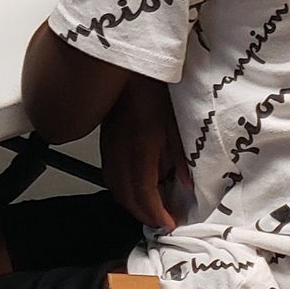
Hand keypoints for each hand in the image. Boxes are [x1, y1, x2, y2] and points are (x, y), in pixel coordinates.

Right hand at [100, 76, 189, 229]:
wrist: (124, 66)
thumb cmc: (152, 89)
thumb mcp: (175, 124)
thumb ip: (179, 158)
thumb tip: (185, 184)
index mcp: (140, 148)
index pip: (145, 193)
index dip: (156, 213)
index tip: (169, 222)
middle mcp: (120, 151)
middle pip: (126, 196)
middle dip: (143, 214)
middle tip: (161, 220)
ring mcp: (108, 146)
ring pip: (114, 187)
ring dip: (130, 203)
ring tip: (149, 208)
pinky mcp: (104, 141)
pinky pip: (109, 174)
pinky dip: (121, 188)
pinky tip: (134, 186)